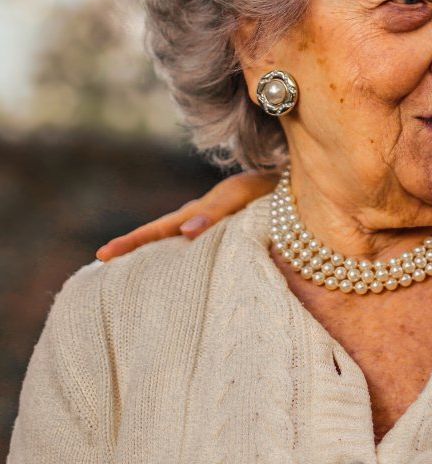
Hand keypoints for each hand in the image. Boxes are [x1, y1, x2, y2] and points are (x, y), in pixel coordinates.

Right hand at [96, 170, 277, 259]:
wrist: (296, 185)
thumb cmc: (268, 188)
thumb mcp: (240, 195)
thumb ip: (214, 212)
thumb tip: (184, 234)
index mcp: (199, 212)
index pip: (158, 229)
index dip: (131, 242)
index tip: (103, 255)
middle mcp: (201, 220)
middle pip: (161, 237)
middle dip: (133, 250)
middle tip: (102, 266)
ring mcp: (214, 228)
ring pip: (178, 244)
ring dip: (156, 258)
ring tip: (131, 277)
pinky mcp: (230, 236)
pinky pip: (201, 250)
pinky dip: (184, 260)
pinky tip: (178, 276)